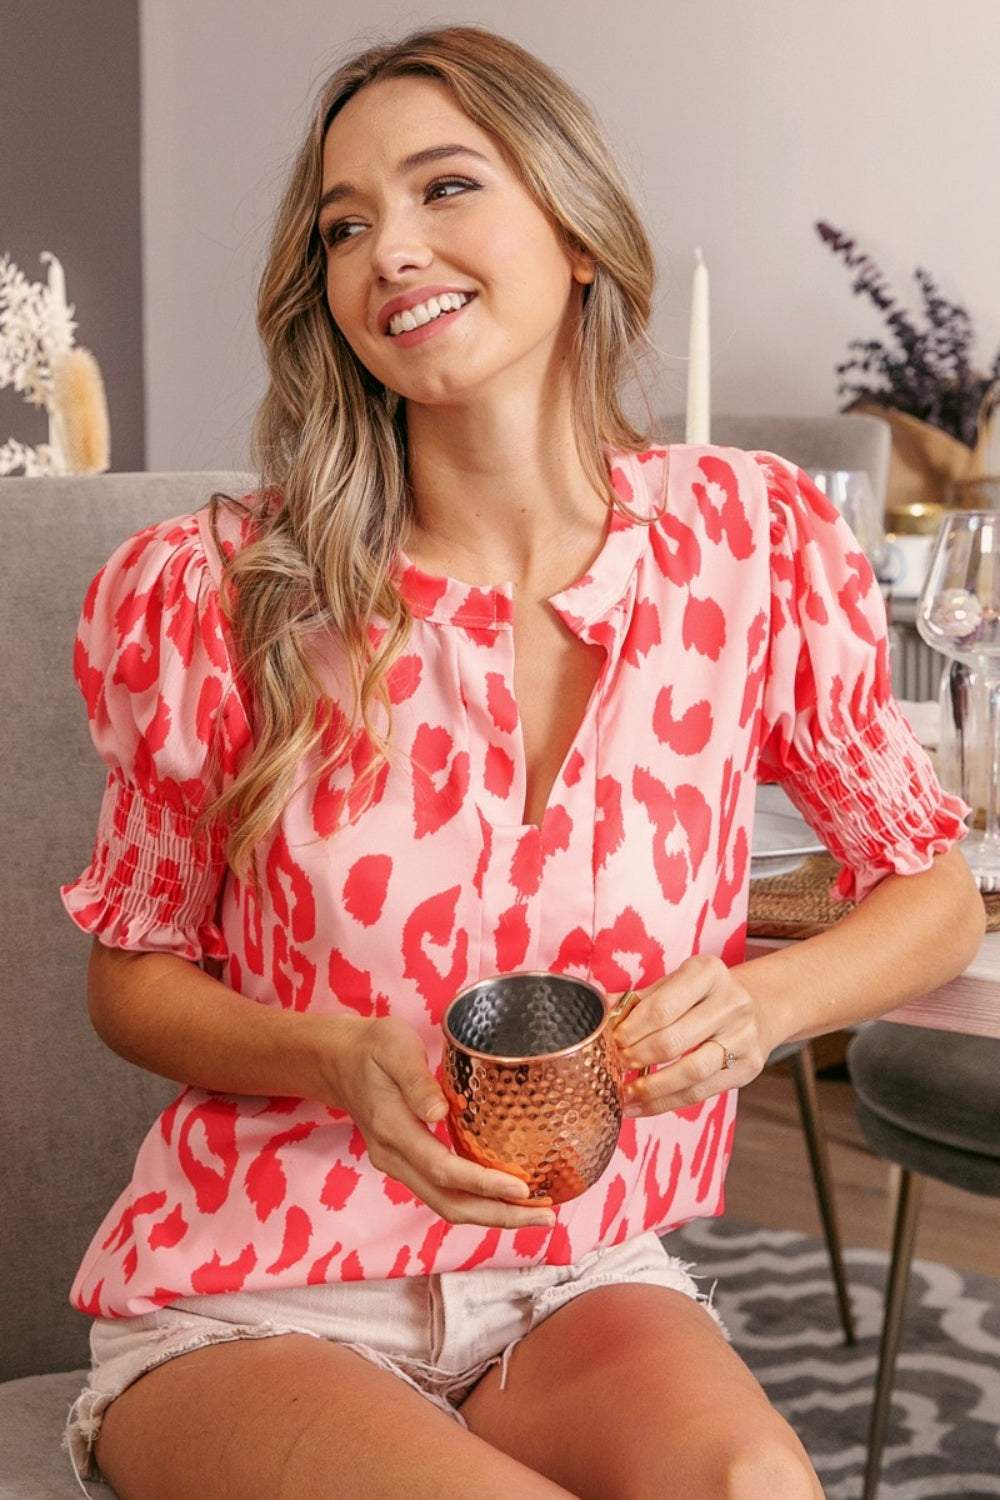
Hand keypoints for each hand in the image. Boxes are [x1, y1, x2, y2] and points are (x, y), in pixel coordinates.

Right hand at [326, 1015, 556, 1228]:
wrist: (338, 1061)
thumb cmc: (372, 1047)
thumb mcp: (394, 1047)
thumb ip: (416, 1080)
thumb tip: (439, 1112)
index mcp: (392, 1128)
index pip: (442, 1169)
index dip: (483, 1184)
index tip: (522, 1189)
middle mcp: (393, 1156)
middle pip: (448, 1203)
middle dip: (497, 1215)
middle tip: (545, 1216)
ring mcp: (398, 1164)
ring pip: (446, 1205)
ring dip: (490, 1214)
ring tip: (536, 1213)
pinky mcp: (407, 1163)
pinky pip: (443, 1193)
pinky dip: (476, 1201)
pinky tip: (505, 1196)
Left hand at [610, 955, 774, 1115]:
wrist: (756, 1008)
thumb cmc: (701, 996)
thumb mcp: (673, 985)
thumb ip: (637, 1001)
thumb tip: (598, 1016)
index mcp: (708, 972)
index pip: (662, 1007)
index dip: (633, 1029)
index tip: (613, 1041)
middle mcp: (732, 1002)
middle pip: (674, 1040)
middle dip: (638, 1056)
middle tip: (616, 1064)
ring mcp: (744, 1036)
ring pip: (690, 1071)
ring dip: (652, 1086)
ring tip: (626, 1092)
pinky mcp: (748, 1067)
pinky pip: (700, 1092)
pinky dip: (666, 1103)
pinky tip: (642, 1106)